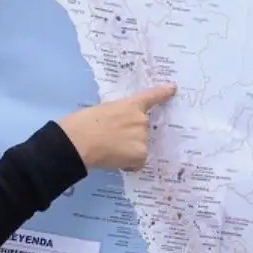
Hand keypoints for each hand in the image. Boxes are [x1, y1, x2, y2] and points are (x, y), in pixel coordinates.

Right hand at [57, 84, 175, 170]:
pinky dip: (129, 164)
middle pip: (141, 129)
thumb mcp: (102, 111)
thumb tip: (116, 128)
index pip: (150, 96)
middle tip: (111, 140)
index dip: (162, 93)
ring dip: (129, 150)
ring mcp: (143, 136)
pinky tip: (113, 160)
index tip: (172, 88)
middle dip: (130, 136)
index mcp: (129, 105)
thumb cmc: (82, 124)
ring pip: (139, 146)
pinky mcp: (141, 153)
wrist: (79, 140)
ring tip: (108, 150)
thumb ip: (116, 116)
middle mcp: (141, 119)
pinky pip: (138, 162)